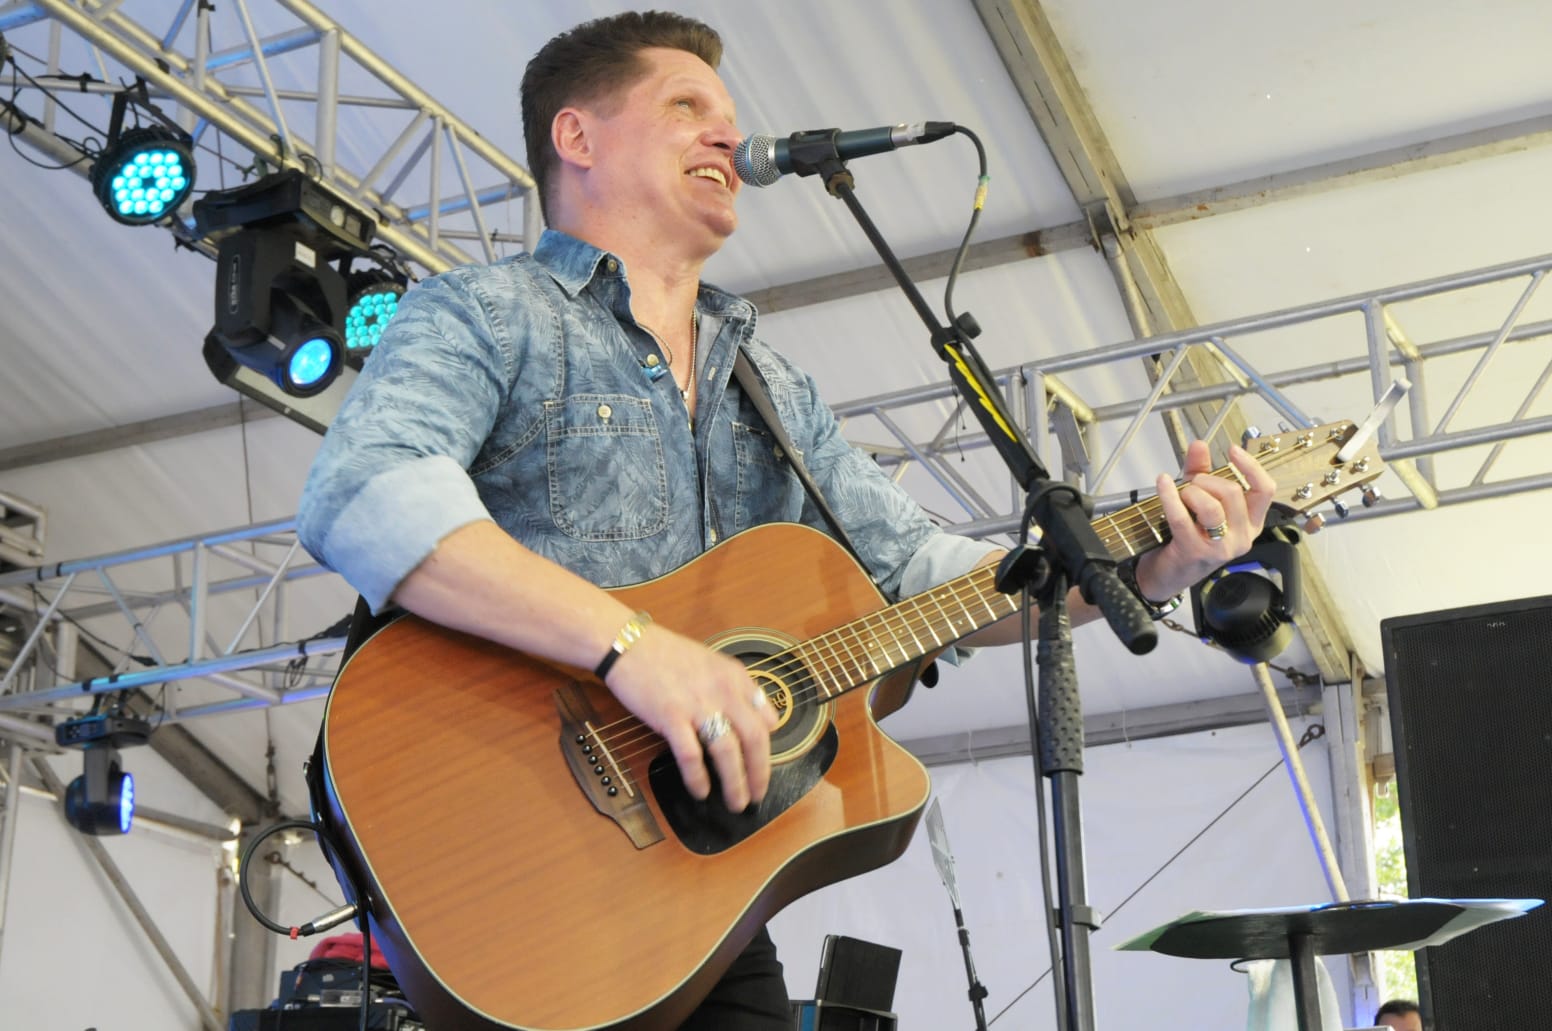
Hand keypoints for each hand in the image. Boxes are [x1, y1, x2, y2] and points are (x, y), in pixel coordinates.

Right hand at [601, 624, 778, 810]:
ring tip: (736, 803)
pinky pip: (691, 755)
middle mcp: (722, 691)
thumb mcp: (713, 664)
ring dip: (734, 784)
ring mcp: (696, 704)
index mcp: (735, 677)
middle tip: (757, 795)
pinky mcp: (670, 716)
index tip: (764, 766)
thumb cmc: (667, 655)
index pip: (766, 719)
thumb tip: (761, 719)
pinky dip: (698, 778)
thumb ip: (738, 689)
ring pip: (727, 752)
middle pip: (754, 739)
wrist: (627, 644)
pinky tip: (701, 791)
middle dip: (759, 774)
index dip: (769, 748)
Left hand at [1134, 441, 1275, 599]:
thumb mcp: (1198, 501)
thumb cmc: (1186, 537)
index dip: (1251, 467)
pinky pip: (1182, 517)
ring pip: (1212, 507)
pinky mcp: (1195, 552)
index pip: (1265, 490)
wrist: (1166, 574)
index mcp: (1250, 523)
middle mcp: (1241, 537)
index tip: (1233, 450)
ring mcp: (1220, 548)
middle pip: (1233, 493)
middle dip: (1207, 480)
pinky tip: (1163, 483)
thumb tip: (1199, 445)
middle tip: (1192, 485)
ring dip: (1192, 492)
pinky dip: (1170, 496)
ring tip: (1181, 494)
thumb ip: (1200, 472)